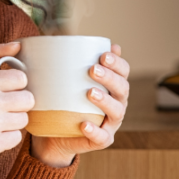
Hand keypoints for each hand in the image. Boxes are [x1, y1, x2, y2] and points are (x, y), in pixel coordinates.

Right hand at [0, 42, 34, 178]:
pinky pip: (17, 138)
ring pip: (24, 119)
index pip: (21, 78)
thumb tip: (17, 45)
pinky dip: (7, 139)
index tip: (4, 92)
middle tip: (1, 110)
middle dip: (17, 106)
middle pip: (27, 99)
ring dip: (13, 123)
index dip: (15, 86)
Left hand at [30, 44, 130, 167]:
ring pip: (116, 112)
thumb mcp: (64, 81)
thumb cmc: (63, 101)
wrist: (55, 134)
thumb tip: (65, 39)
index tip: (103, 55)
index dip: (118, 63)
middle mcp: (116, 103)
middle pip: (122, 89)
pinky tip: (84, 124)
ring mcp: (110, 123)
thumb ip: (68, 63)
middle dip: (110, 77)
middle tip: (92, 70)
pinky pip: (102, 137)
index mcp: (112, 86)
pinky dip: (95, 130)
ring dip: (105, 101)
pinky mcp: (101, 140)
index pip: (123, 71)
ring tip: (90, 92)